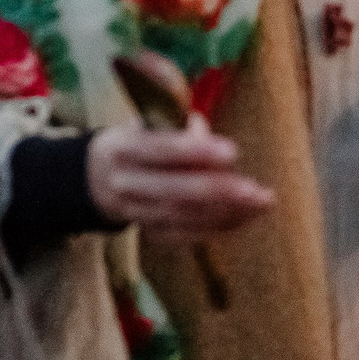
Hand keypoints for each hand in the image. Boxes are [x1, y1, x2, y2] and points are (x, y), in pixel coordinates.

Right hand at [87, 116, 273, 241]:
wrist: (97, 178)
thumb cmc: (136, 142)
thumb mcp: (145, 124)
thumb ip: (176, 127)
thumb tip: (205, 134)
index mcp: (123, 149)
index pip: (159, 150)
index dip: (195, 151)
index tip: (232, 151)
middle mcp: (126, 183)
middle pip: (174, 191)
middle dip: (219, 192)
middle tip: (256, 191)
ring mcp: (136, 212)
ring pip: (184, 217)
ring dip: (226, 213)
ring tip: (261, 203)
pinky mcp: (149, 232)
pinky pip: (186, 235)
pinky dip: (217, 228)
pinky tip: (245, 218)